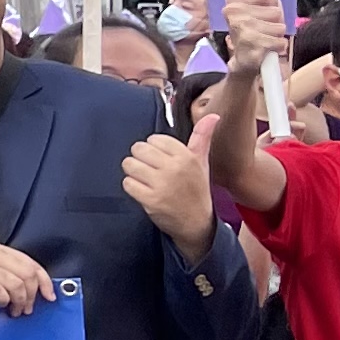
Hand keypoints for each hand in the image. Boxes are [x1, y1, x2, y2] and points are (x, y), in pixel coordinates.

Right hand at [0, 243, 55, 314]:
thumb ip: (12, 273)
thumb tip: (37, 289)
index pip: (32, 264)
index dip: (44, 282)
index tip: (49, 296)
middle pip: (27, 274)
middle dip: (31, 295)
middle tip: (27, 308)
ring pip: (16, 284)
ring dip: (19, 301)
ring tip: (14, 310)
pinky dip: (3, 301)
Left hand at [121, 128, 215, 255]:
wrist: (197, 223)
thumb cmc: (196, 189)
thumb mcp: (201, 162)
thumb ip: (202, 137)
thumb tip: (213, 116)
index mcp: (186, 156)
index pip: (154, 139)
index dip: (154, 149)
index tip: (162, 160)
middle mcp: (174, 168)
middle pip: (138, 149)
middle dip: (141, 159)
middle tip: (151, 170)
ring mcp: (162, 184)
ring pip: (129, 165)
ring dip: (134, 173)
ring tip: (147, 181)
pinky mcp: (150, 200)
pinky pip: (127, 183)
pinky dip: (132, 187)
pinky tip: (145, 192)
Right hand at [223, 0, 293, 73]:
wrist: (243, 60)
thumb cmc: (253, 32)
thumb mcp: (259, 12)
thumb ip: (267, 0)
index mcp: (233, 1)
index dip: (272, 4)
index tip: (265, 13)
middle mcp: (234, 11)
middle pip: (276, 12)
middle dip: (275, 22)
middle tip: (265, 30)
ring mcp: (241, 26)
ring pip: (279, 27)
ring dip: (276, 35)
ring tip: (267, 39)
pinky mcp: (251, 42)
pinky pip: (280, 42)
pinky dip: (278, 46)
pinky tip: (268, 49)